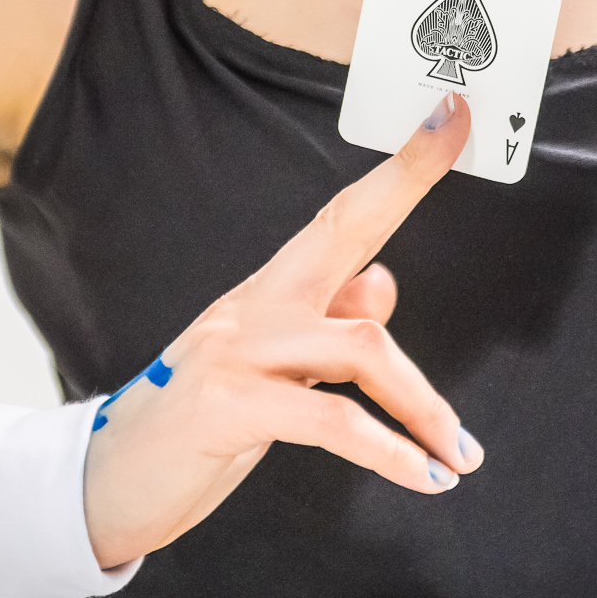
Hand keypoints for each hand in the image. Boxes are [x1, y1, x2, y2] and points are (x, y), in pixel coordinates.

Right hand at [82, 93, 480, 567]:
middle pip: (344, 229)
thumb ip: (326, 330)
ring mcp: (236, 350)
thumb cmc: (199, 428)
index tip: (451, 115)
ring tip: (459, 458)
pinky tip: (423, 477)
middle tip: (488, 129)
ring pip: (360, 345)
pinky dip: (389, 451)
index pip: (343, 217)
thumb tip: (382, 282)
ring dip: (425, 408)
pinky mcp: (226, 406)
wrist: (108, 482)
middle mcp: (255, 306)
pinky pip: (331, 419)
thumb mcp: (271, 375)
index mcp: (271, 294)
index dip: (401, 168)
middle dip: (408, 180)